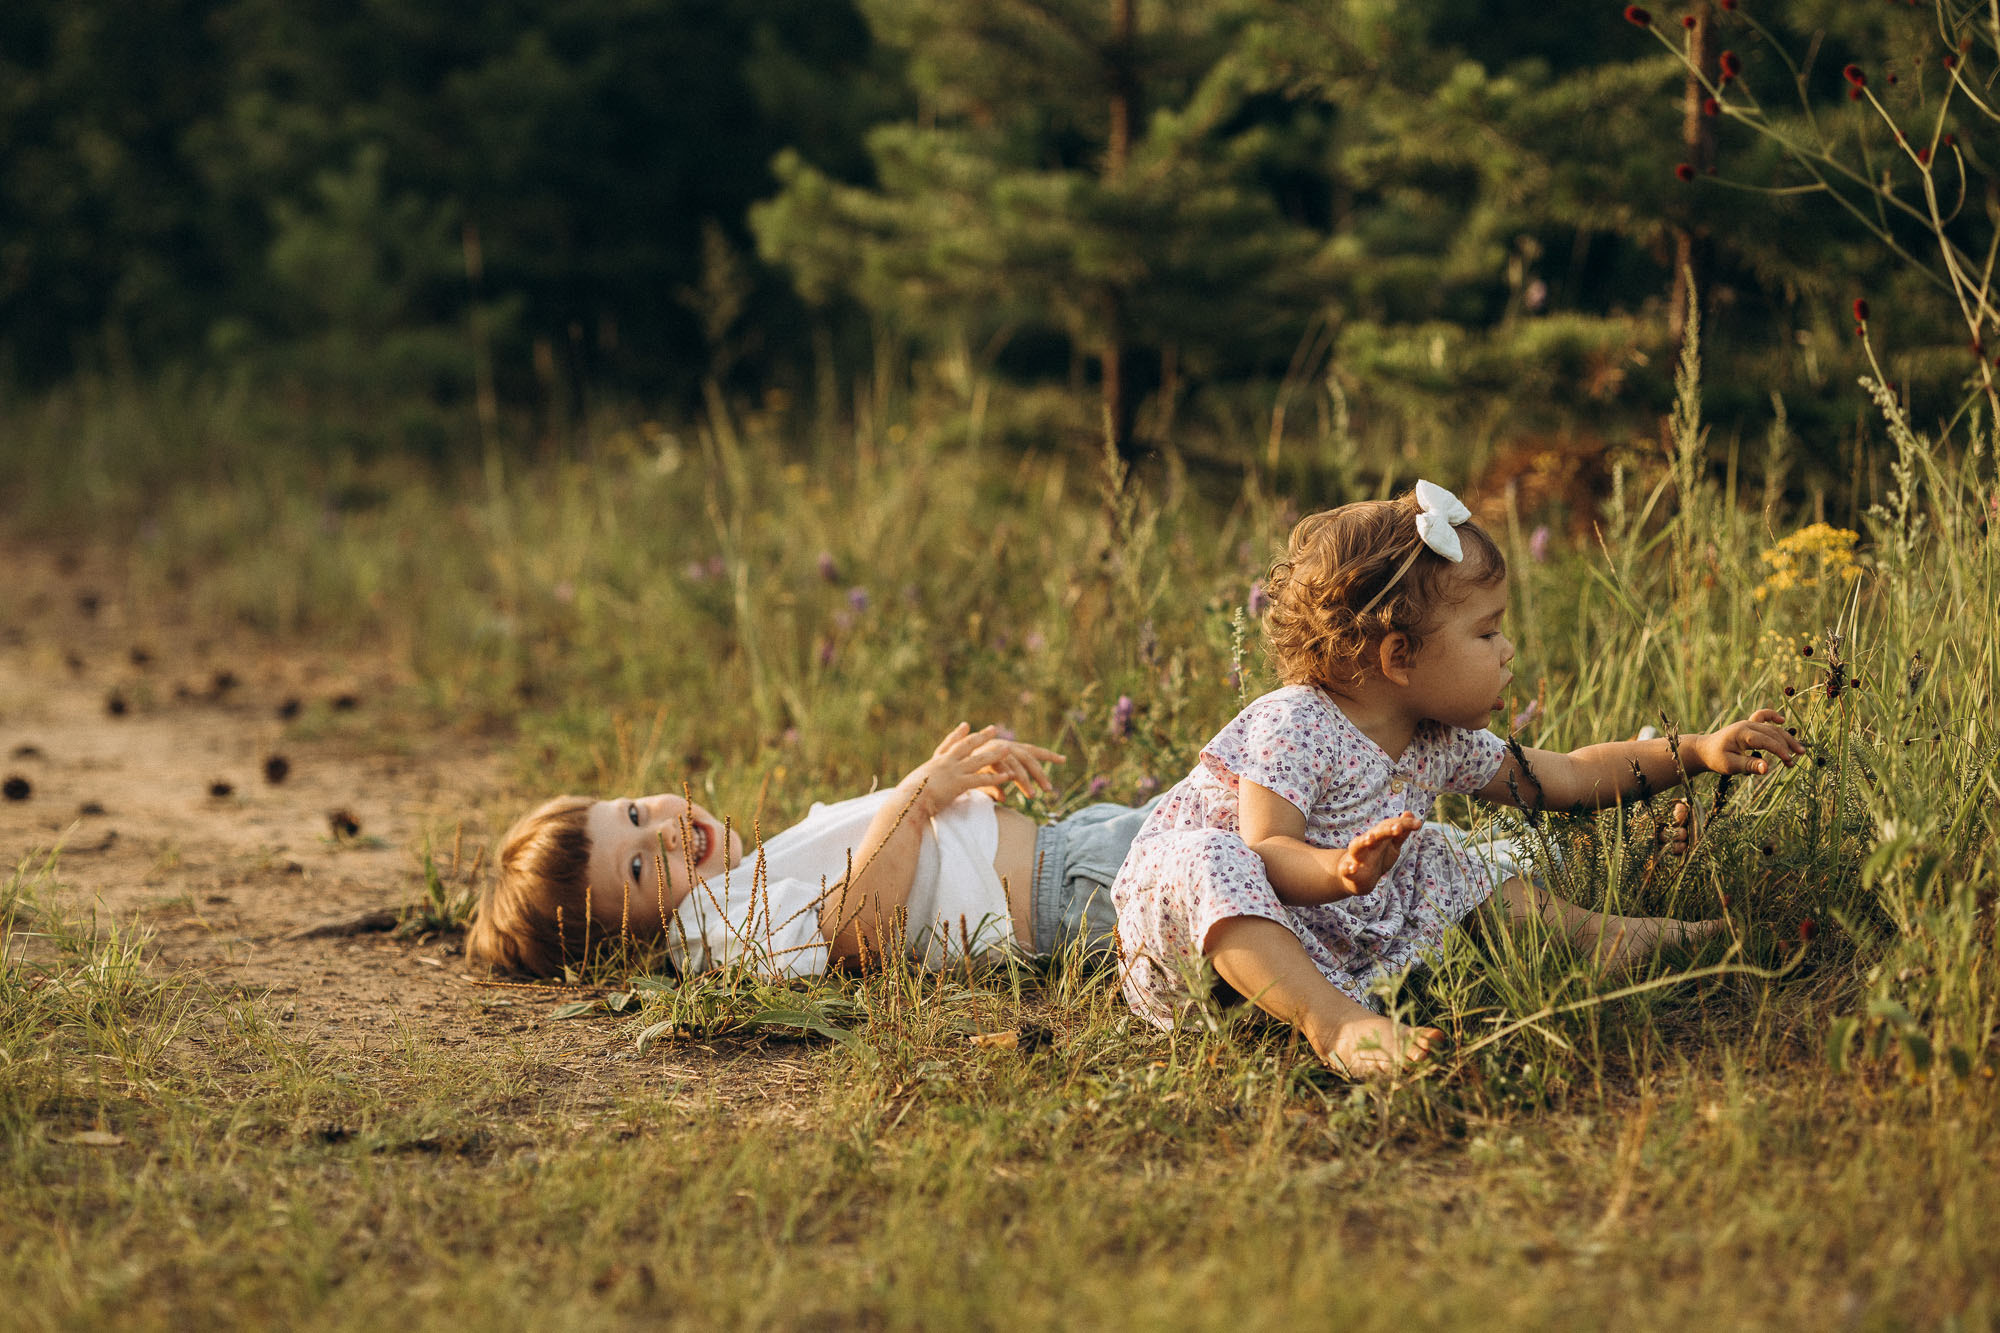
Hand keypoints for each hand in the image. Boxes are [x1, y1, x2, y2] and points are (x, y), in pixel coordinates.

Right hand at [896, 723, 1063, 815]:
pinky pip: (981, 780)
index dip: (958, 735)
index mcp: (933, 763)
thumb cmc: (906, 798)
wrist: (906, 802)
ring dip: (994, 754)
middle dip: (981, 737)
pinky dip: (996, 778)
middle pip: (967, 746)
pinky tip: (1008, 777)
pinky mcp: (959, 785)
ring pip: (978, 761)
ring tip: (1008, 748)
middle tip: (993, 728)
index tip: (966, 725)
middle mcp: (945, 763)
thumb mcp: (911, 786)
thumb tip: (911, 789)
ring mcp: (953, 772)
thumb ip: (917, 785)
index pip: (948, 745)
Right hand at [1325, 813, 1421, 897]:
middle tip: (1398, 828)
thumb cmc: (1377, 859)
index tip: (1418, 824)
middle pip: (1375, 834)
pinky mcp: (1348, 872)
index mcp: (1377, 836)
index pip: (1390, 826)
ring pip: (1356, 846)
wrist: (1357, 879)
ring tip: (1370, 839)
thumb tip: (1410, 814)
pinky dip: (1347, 868)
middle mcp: (1366, 844)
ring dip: (1362, 841)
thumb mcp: (1392, 846)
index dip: (1403, 824)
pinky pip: (1345, 869)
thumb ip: (1400, 832)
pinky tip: (1353, 868)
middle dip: (1386, 830)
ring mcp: (1356, 857)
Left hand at [1690, 708, 1805, 776]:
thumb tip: (1767, 768)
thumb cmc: (1716, 759)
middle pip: (1772, 733)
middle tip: (1795, 761)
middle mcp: (1747, 725)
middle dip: (1786, 747)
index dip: (1779, 750)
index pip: (1766, 741)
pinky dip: (1772, 716)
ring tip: (1798, 752)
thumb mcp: (1731, 766)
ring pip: (1772, 728)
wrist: (1704, 750)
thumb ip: (1749, 765)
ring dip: (1786, 739)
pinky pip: (1762, 716)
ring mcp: (1748, 723)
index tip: (1789, 761)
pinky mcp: (1748, 725)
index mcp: (1741, 734)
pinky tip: (1781, 721)